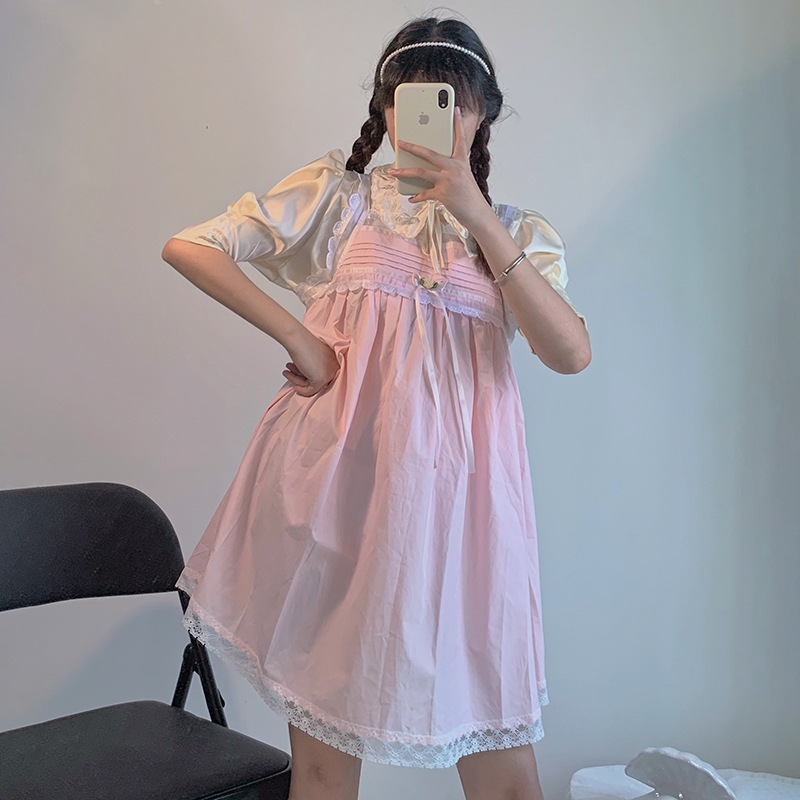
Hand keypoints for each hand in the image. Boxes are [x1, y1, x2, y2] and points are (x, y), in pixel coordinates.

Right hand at [282, 333, 340, 396]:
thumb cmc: (303, 344)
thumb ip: (314, 369)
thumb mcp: (312, 358)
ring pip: (313, 386)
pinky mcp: (322, 379)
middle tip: (290, 372)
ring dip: (298, 381)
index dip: (307, 375)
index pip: (321, 374)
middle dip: (301, 377)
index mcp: (334, 361)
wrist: (297, 338)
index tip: (297, 373)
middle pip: (317, 381)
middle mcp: (335, 367)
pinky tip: (294, 386)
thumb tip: (308, 381)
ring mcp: (329, 374)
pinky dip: (302, 390)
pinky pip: (311, 391)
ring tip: (287, 372)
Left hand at [388, 106, 487, 228]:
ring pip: (421, 172)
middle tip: (400, 142)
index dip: (458, 124)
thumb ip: (450, 169)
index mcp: (461, 162)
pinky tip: (410, 198)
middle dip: (412, 147)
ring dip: (404, 172)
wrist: (478, 213)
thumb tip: (430, 168)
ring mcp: (448, 181)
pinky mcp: (443, 194)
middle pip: (429, 153)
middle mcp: (454, 168)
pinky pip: (424, 194)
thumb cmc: (470, 196)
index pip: (460, 139)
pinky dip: (416, 197)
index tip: (456, 110)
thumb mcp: (464, 178)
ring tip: (393, 172)